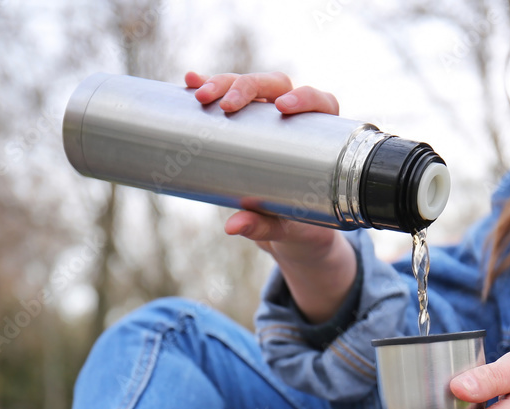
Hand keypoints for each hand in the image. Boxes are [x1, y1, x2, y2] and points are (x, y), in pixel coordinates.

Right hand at [185, 71, 355, 322]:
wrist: (288, 226)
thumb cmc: (298, 222)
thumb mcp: (285, 225)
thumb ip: (264, 226)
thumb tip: (232, 226)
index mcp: (319, 135)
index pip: (319, 102)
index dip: (304, 97)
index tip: (283, 108)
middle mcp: (293, 116)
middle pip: (276, 85)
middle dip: (249, 87)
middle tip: (226, 106)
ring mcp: (267, 114)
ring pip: (247, 85)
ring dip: (223, 83)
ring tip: (200, 96)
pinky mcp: (242, 119)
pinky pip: (225, 96)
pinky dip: (207, 86)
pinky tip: (189, 81)